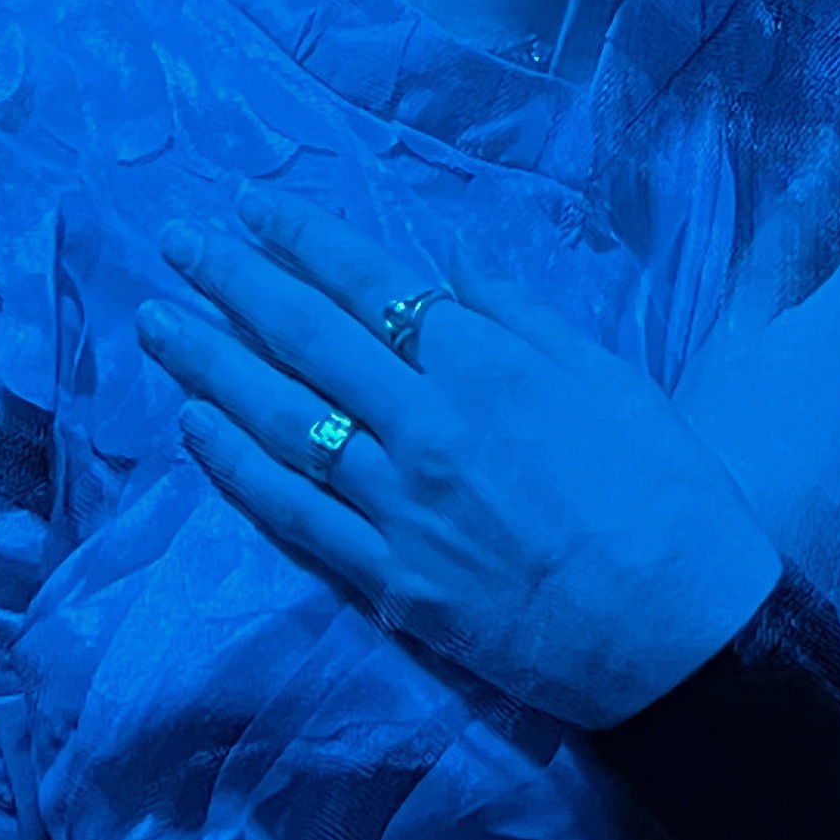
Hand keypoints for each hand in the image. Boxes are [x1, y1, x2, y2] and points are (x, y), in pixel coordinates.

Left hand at [136, 187, 781, 730]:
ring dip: (210, 365)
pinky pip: (295, 511)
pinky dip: (238, 466)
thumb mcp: (609, 376)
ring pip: (282, 419)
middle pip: (307, 338)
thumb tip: (452, 252)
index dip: (302, 238)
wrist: (682, 635)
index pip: (369, 282)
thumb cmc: (666, 493)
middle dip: (233, 283)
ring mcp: (398, 506)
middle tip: (176, 243)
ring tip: (157, 323)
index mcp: (483, 364)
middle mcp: (426, 425)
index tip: (248, 203)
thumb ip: (520, 312)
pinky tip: (197, 428)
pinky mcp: (388, 580)